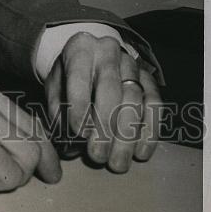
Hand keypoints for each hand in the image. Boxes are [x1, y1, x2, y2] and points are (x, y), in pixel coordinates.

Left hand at [45, 31, 161, 171]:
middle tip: (97, 156)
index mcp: (80, 48)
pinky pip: (155, 105)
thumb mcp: (55, 87)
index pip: (80, 77)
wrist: (91, 57)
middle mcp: (109, 51)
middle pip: (111, 89)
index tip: (78, 134)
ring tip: (117, 163)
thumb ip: (58, 112)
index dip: (79, 108)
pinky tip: (140, 153)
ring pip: (135, 99)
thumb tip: (70, 145)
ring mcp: (132, 64)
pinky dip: (150, 132)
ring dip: (127, 136)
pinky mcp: (149, 79)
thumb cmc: (70, 77)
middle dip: (104, 127)